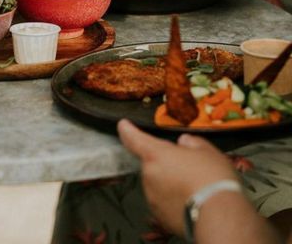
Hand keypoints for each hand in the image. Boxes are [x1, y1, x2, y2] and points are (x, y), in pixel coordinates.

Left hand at [118, 119, 237, 235]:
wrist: (220, 218)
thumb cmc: (213, 181)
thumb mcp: (207, 152)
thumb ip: (192, 143)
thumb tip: (186, 143)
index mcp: (156, 154)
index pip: (134, 138)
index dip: (127, 130)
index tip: (123, 125)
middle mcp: (149, 175)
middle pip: (152, 163)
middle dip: (166, 164)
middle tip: (189, 168)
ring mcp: (152, 197)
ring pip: (158, 183)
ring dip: (170, 183)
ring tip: (195, 187)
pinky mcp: (160, 217)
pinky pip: (163, 202)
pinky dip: (173, 200)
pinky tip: (192, 201)